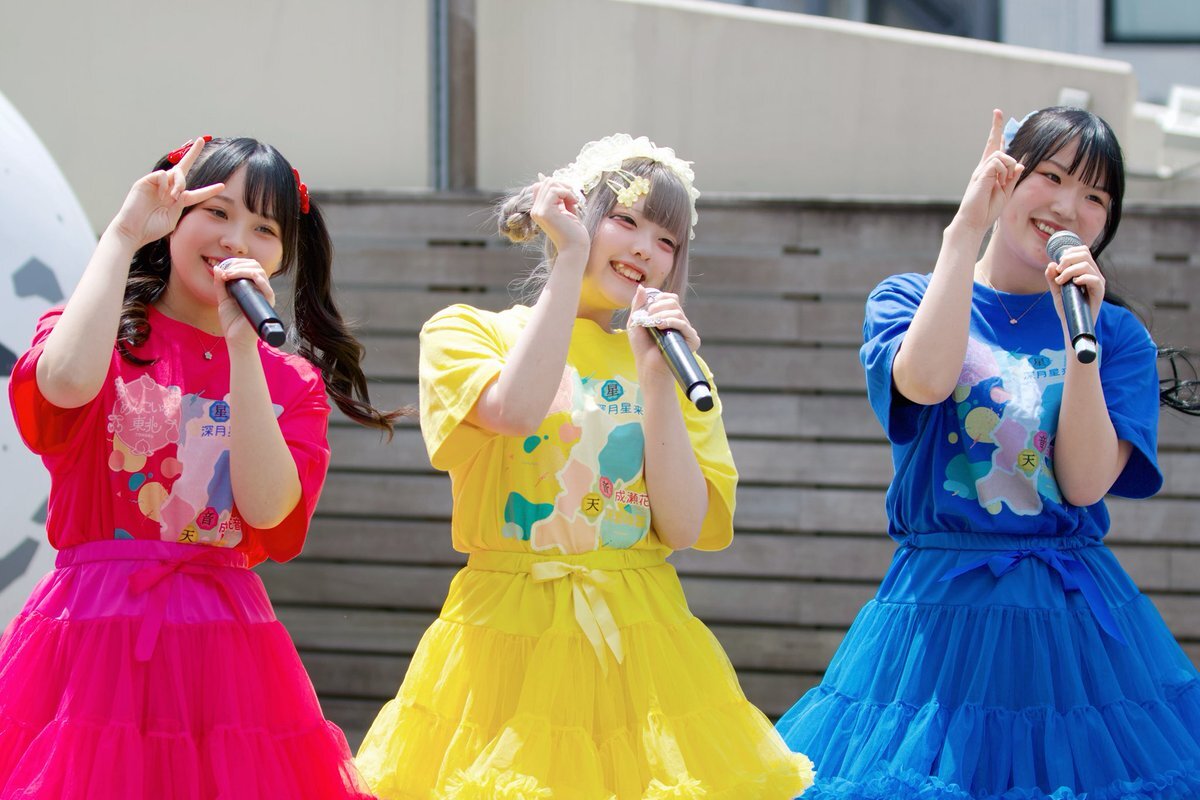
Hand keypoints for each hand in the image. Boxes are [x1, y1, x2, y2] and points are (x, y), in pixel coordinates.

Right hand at [111, 135, 223, 248]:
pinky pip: (162, 175)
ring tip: (172, 197)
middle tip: (200, 140)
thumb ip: (181, 203)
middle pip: (183, 168)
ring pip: (175, 173)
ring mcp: (156, 184)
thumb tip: (182, 190)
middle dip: (192, 153)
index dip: (209, 189)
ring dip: (179, 184)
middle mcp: (167, 188)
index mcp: (177, 200)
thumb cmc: (152, 228)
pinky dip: (165, 184)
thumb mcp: (173, 217)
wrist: (134, 231)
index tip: (222, 186)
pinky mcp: (145, 181)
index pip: (195, 191)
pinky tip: (162, 195)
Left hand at [212, 258, 276, 344]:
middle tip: (225, 272)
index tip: (222, 269)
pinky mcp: (267, 305)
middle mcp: (260, 289)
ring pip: (260, 273)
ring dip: (243, 270)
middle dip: (239, 264)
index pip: (250, 266)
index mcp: (251, 287)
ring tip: (228, 275)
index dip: (237, 263)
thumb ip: (220, 284)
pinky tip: (248, 277)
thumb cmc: (231, 322)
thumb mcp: (223, 299)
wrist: (236, 340)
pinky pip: (268, 289)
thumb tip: (217, 268)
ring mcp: (264, 296)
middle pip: (256, 266)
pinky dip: (259, 280)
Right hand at [529, 174, 588, 256]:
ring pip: (550, 184)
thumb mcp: (566, 210)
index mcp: (539, 210)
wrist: (575, 248)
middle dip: (564, 186)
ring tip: (574, 201)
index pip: (541, 185)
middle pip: (546, 182)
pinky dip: (568, 193)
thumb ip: (561, 197)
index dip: (557, 186)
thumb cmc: (574, 232)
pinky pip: (555, 190)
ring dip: (567, 189)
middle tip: (574, 198)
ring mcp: (538, 211)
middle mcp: (535, 210)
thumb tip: (556, 180)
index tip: (569, 195)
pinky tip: (574, 203)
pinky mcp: (544, 212)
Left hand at [628, 286, 700, 378]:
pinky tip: (660, 325)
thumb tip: (642, 287)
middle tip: (648, 316)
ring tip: (652, 323)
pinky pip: (684, 325)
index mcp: (669, 316)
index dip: (659, 298)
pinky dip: (671, 322)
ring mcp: (686, 331)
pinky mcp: (692, 340)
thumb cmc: (642, 347)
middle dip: (658, 306)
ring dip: (662, 314)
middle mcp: (679, 322)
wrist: (647, 366)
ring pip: (678, 312)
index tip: (647, 308)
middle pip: (674, 302)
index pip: (670, 298)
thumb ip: (638, 305)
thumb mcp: (635, 322)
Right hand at [954, 110, 1023, 233]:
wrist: (974, 221)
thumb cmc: (987, 209)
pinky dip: (1004, 172)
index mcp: (989, 171)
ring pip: (1002, 155)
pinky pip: (999, 162)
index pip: (994, 149)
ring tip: (1004, 182)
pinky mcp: (982, 173)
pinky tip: (999, 182)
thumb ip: (1013, 177)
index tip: (998, 118)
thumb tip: (1020, 164)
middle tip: (997, 111)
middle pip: (993, 143)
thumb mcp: (1006, 192)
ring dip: (1009, 167)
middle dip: (995, 126)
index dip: (997, 134)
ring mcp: (982, 170)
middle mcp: (984, 168)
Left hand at [1045, 244, 1104, 324]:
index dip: (1070, 252)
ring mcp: (1098, 282)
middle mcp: (1094, 274)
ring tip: (1060, 281)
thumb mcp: (1056, 290)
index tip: (1059, 263)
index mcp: (1086, 271)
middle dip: (1068, 260)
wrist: (1072, 324)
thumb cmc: (1066, 306)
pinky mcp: (1099, 292)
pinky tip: (1073, 283)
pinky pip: (1094, 278)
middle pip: (1084, 254)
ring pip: (1086, 265)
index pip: (1083, 251)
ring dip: (1069, 271)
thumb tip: (1051, 264)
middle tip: (1058, 271)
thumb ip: (1053, 278)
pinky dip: (1082, 278)